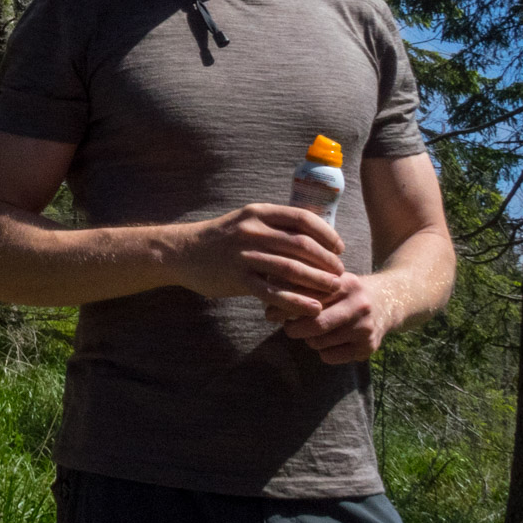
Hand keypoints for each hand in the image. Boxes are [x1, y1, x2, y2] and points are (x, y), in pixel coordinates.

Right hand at [171, 204, 345, 318]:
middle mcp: (252, 231)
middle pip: (301, 245)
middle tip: (340, 273)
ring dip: (317, 280)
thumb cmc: (220, 239)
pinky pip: (273, 293)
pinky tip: (312, 308)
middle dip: (327, 260)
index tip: (339, 248)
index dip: (326, 234)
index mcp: (258, 213)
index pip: (302, 219)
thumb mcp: (245, 222)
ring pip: (291, 269)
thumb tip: (310, 236)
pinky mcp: (236, 278)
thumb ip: (273, 226)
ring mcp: (243, 255)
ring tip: (333, 289)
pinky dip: (296, 301)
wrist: (182, 252)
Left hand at [273, 272, 393, 364]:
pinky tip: (328, 341)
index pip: (308, 298)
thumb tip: (266, 287)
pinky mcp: (368, 348)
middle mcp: (359, 306)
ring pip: (319, 343)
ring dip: (308, 339)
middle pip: (314, 325)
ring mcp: (365, 328)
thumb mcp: (332, 280)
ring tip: (312, 331)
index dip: (285, 307)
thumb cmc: (347, 290)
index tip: (271, 312)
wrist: (389, 300)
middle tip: (287, 327)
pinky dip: (322, 352)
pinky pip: (330, 357)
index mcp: (346, 284)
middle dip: (293, 328)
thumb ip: (304, 283)